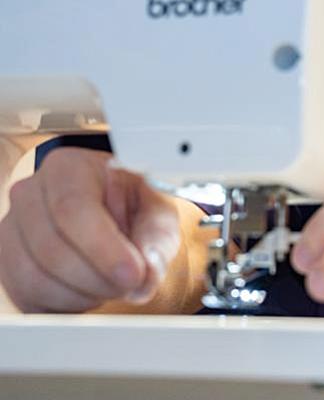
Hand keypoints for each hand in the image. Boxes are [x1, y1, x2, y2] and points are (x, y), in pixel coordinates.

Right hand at [0, 148, 180, 311]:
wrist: (117, 222)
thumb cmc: (135, 211)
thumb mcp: (159, 215)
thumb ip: (158, 240)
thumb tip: (147, 273)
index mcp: (70, 168)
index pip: (73, 209)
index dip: (104, 249)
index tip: (134, 272)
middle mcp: (30, 194)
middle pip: (51, 249)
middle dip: (99, 278)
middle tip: (131, 282)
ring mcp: (12, 230)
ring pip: (35, 279)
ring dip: (84, 294)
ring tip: (112, 283)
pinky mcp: (7, 265)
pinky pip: (28, 297)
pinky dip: (66, 304)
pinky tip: (91, 289)